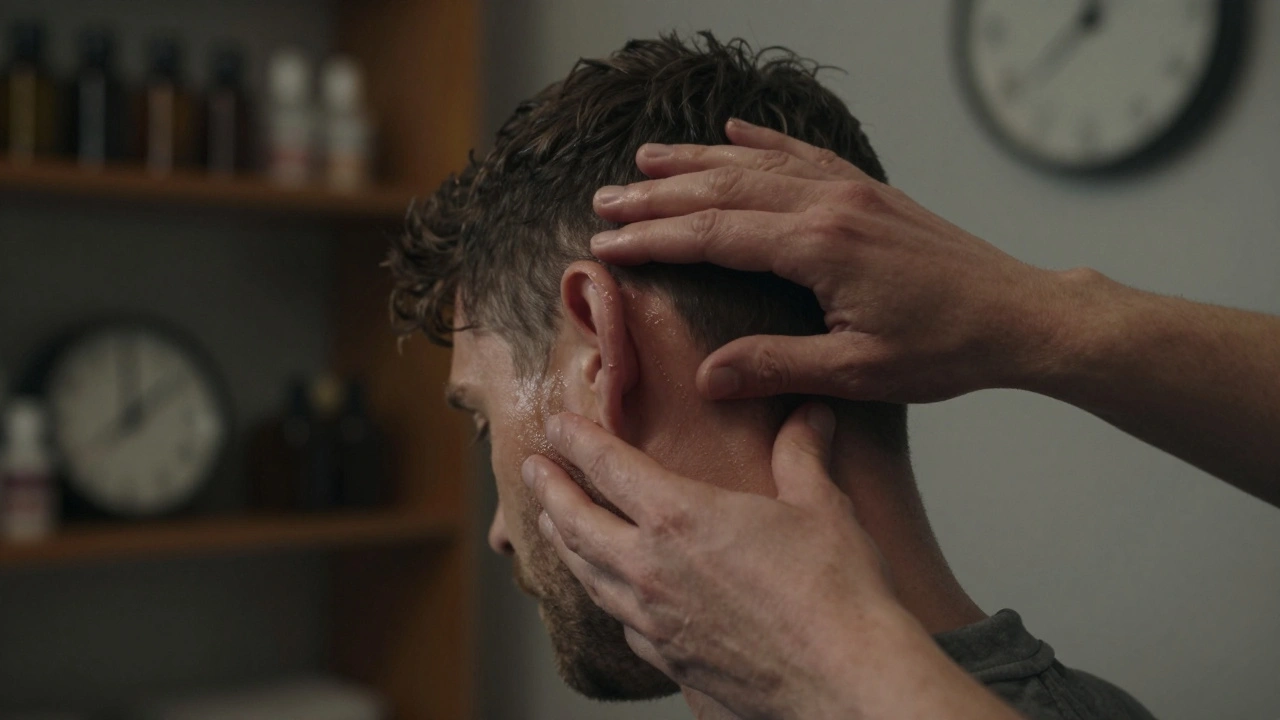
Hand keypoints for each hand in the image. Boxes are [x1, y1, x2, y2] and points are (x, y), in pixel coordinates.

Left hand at [522, 402, 907, 719]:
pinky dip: (606, 597)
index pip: (607, 465)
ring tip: (554, 526)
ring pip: (588, 575)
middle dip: (549, 491)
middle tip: (532, 470)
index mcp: (679, 517)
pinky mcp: (670, 660)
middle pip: (576, 522)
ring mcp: (653, 621)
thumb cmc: (836, 592)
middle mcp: (650, 568)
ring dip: (565, 544)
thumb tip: (812, 414)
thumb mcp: (821, 505)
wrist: (844, 681)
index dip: (576, 439)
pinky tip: (613, 594)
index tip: (556, 424)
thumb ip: (802, 454)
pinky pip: (620, 622)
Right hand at [590, 118, 1069, 403]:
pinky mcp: (870, 192)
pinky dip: (762, 141)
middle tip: (604, 202)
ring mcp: (852, 191)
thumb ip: (777, 365)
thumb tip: (707, 377)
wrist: (1019, 315)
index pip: (713, 236)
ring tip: (646, 160)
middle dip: (658, 196)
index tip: (606, 246)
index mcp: (821, 247)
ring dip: (696, 161)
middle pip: (723, 190)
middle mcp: (831, 205)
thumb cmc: (945, 350)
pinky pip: (803, 155)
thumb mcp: (857, 372)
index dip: (653, 241)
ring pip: (757, 164)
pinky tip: (734, 131)